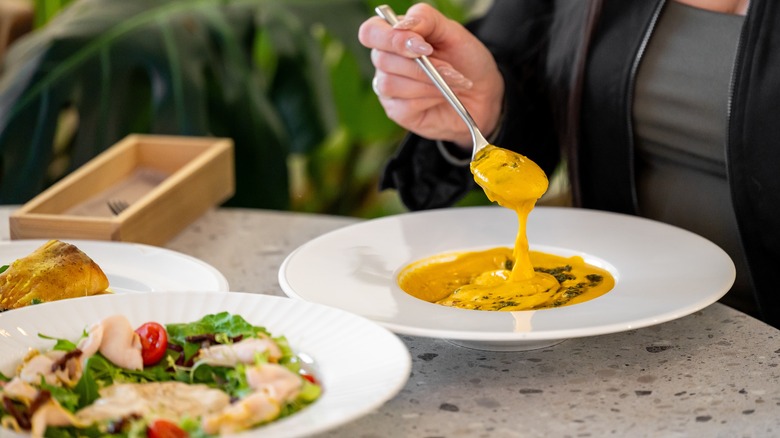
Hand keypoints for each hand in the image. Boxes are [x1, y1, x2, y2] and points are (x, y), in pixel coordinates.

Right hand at [358, 3, 503, 148]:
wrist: (483, 94)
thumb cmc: (466, 61)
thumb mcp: (452, 32)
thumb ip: (426, 19)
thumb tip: (401, 24)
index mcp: (395, 36)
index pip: (370, 32)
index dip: (391, 38)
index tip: (422, 46)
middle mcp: (386, 61)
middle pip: (381, 59)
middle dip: (421, 65)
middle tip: (449, 68)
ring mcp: (388, 88)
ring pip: (390, 83)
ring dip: (427, 83)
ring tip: (452, 83)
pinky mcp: (397, 111)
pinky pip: (404, 105)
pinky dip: (429, 98)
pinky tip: (443, 96)